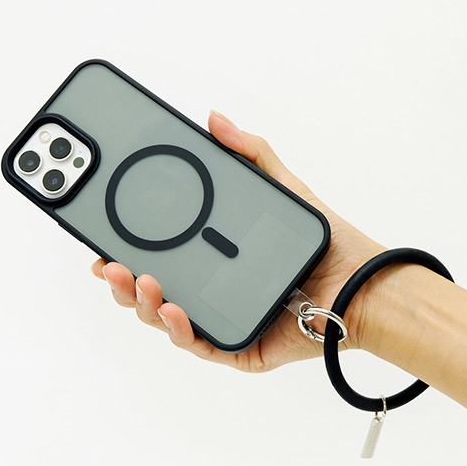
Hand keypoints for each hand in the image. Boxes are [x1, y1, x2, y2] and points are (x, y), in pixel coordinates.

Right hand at [92, 111, 384, 371]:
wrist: (361, 282)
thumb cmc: (324, 242)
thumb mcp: (281, 188)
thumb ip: (249, 153)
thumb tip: (214, 119)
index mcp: (214, 261)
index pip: (162, 258)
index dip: (128, 253)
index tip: (105, 242)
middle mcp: (213, 292)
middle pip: (154, 292)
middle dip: (123, 282)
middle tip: (110, 264)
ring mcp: (224, 320)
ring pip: (167, 321)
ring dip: (142, 303)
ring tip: (137, 281)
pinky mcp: (241, 347)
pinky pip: (201, 344)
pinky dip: (180, 330)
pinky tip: (171, 309)